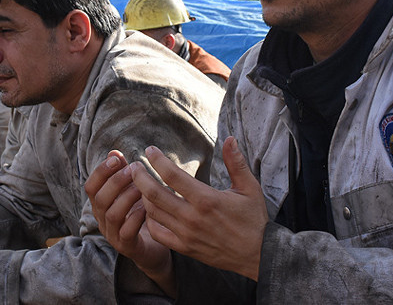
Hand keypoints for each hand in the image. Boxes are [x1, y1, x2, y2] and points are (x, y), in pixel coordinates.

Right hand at [86, 150, 173, 294]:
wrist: (152, 248)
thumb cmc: (139, 215)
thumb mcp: (130, 191)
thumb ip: (122, 173)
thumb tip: (114, 152)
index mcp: (100, 204)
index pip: (90, 187)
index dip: (100, 172)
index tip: (116, 159)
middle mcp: (102, 219)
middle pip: (99, 199)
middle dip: (115, 182)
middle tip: (133, 170)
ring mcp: (113, 234)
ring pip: (112, 215)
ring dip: (127, 198)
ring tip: (142, 187)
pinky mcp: (127, 246)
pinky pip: (127, 232)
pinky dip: (136, 217)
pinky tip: (147, 207)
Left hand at [133, 137, 266, 280]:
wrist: (258, 255)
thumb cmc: (254, 219)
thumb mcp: (250, 188)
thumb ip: (236, 163)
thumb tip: (230, 139)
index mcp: (207, 199)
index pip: (172, 175)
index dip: (157, 160)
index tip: (150, 150)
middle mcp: (192, 217)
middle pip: (154, 194)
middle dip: (139, 177)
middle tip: (133, 167)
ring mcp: (186, 234)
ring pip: (153, 212)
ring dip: (141, 196)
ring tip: (139, 184)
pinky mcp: (185, 247)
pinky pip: (157, 233)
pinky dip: (149, 220)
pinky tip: (149, 209)